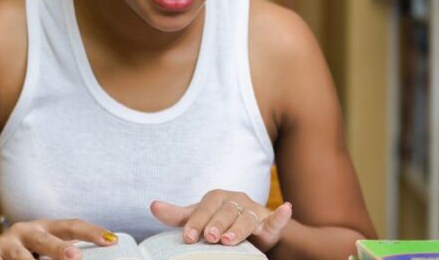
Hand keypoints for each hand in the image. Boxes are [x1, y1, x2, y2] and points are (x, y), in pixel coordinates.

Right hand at [0, 218, 118, 259]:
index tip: (111, 240)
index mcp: (44, 228)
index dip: (91, 232)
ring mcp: (5, 245)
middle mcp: (25, 232)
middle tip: (75, 256)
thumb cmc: (24, 251)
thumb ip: (64, 250)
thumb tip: (97, 252)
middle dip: (59, 249)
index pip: (71, 227)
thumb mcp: (43, 247)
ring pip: (19, 257)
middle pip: (44, 240)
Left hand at [149, 189, 291, 250]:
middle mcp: (235, 200)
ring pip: (247, 217)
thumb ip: (177, 216)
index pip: (204, 208)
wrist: (249, 231)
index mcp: (216, 198)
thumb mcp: (198, 220)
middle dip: (216, 224)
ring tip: (229, 241)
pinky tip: (285, 208)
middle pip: (225, 211)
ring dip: (239, 227)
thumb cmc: (218, 222)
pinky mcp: (269, 221)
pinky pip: (276, 217)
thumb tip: (153, 206)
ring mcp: (253, 209)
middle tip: (210, 239)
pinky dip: (280, 214)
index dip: (195, 222)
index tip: (187, 238)